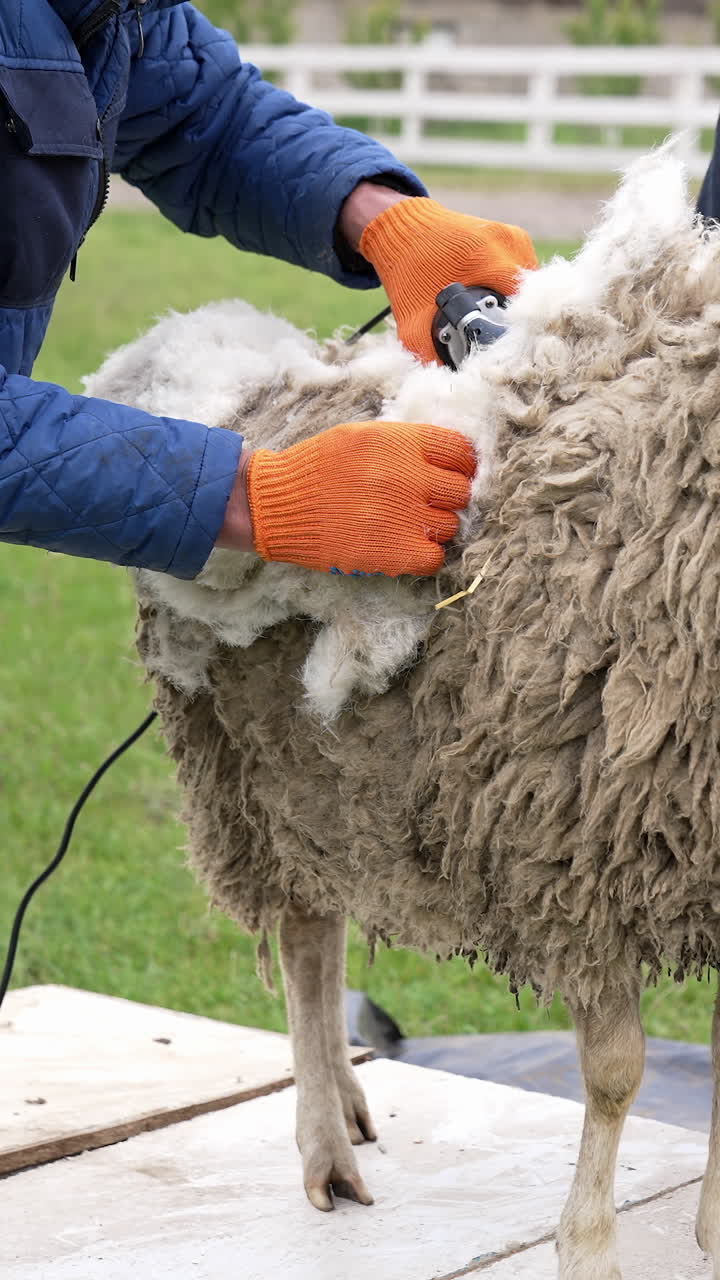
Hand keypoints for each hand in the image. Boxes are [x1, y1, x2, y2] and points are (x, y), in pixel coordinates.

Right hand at [218, 421, 475, 576]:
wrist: (276, 505)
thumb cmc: (316, 468)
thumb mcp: (360, 436)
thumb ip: (403, 443)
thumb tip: (443, 455)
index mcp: (400, 442)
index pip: (460, 451)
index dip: (460, 464)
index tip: (451, 473)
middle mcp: (408, 477)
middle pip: (460, 490)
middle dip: (447, 497)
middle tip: (426, 503)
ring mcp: (404, 516)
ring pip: (450, 525)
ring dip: (435, 527)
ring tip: (408, 525)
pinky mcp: (395, 552)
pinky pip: (435, 556)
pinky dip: (424, 554)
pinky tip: (405, 546)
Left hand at [359, 197, 537, 363]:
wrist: (402, 227)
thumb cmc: (406, 271)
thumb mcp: (413, 318)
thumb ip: (429, 353)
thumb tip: (452, 385)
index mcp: (489, 255)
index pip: (527, 303)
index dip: (521, 335)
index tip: (511, 358)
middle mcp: (509, 241)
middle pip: (533, 297)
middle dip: (520, 324)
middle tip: (502, 349)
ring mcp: (515, 236)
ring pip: (532, 286)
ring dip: (518, 309)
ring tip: (498, 328)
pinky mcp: (514, 237)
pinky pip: (524, 274)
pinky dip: (514, 293)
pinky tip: (498, 306)